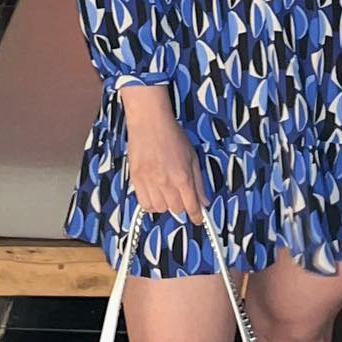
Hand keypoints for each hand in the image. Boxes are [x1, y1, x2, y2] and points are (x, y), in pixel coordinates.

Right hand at [119, 89, 206, 223]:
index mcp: (183, 176)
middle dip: (182, 206)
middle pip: (176, 209)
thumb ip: (198, 182)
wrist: (149, 123)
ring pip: (160, 209)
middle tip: (181, 196)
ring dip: (166, 205)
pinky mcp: (136, 180)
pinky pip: (144, 203)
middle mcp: (166, 182)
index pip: (191, 206)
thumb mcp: (192, 157)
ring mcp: (149, 182)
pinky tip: (155, 194)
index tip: (198, 219)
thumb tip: (204, 201)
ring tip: (167, 193)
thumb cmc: (173, 136)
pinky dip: (151, 204)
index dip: (196, 216)